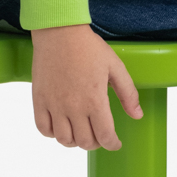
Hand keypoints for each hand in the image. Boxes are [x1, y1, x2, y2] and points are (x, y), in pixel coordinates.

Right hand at [30, 24, 141, 151]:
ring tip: (79, 131)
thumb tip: (137, 115)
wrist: (59, 32)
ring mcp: (54, 105)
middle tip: (98, 134)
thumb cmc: (88, 47)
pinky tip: (60, 125)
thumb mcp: (115, 67)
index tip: (114, 142)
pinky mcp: (39, 100)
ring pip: (63, 139)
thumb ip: (128, 93)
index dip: (112, 144)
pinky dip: (52, 133)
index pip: (105, 137)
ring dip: (74, 141)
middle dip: (95, 143)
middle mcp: (73, 107)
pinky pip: (43, 129)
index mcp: (95, 100)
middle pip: (85, 142)